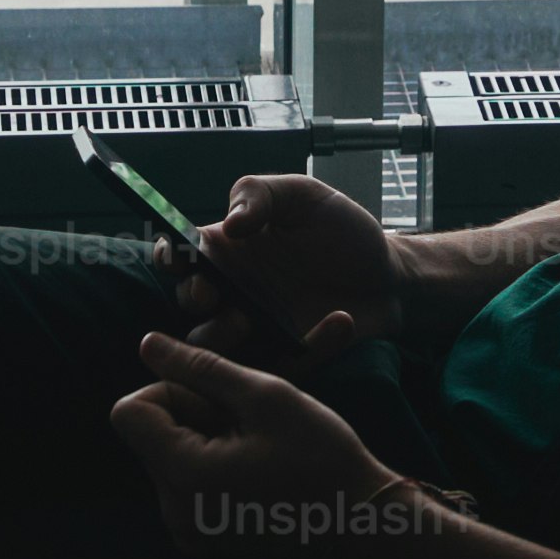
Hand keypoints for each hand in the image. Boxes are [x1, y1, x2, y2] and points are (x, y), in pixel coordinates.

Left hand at [110, 331, 431, 558]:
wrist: (364, 526)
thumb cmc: (323, 457)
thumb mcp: (266, 397)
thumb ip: (201, 366)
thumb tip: (146, 344)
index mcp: (184, 477)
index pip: (129, 411)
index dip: (170, 388)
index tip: (221, 398)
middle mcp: (174, 512)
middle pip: (150, 434)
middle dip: (193, 414)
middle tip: (251, 421)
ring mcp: (188, 531)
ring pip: (170, 455)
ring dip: (206, 437)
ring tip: (260, 445)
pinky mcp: (203, 539)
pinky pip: (187, 483)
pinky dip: (214, 463)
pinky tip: (258, 467)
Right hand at [160, 172, 401, 377]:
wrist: (390, 279)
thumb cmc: (342, 231)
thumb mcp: (304, 195)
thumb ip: (261, 194)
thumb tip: (230, 224)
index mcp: (227, 249)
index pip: (179, 253)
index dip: (169, 255)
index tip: (179, 256)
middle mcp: (231, 290)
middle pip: (189, 301)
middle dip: (192, 296)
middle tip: (211, 293)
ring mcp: (253, 328)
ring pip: (212, 343)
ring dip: (218, 335)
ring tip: (246, 320)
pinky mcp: (280, 358)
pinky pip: (265, 365)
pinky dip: (286, 353)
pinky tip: (325, 328)